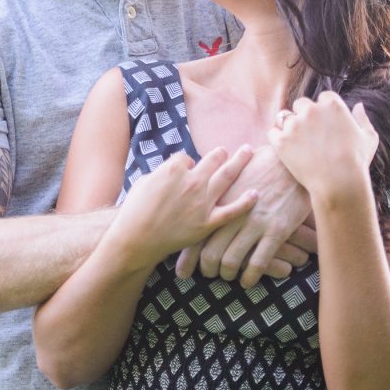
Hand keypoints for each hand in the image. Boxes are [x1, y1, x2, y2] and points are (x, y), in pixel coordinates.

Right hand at [107, 146, 255, 270]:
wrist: (136, 239)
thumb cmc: (134, 211)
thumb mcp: (144, 182)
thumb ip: (163, 173)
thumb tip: (174, 171)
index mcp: (174, 169)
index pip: (187, 157)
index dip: (186, 163)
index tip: (186, 168)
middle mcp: (192, 181)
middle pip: (213, 159)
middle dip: (221, 153)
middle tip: (227, 150)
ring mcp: (202, 202)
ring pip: (227, 177)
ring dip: (239, 162)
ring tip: (248, 152)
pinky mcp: (208, 222)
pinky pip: (232, 211)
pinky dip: (246, 202)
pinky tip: (255, 194)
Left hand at [173, 145, 310, 287]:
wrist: (288, 162)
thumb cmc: (256, 167)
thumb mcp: (228, 176)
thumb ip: (211, 191)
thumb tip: (192, 201)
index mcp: (218, 202)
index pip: (196, 235)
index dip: (187, 257)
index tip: (182, 271)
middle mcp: (232, 215)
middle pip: (210, 253)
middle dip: (207, 270)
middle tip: (208, 274)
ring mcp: (254, 223)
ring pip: (232, 261)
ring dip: (227, 274)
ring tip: (227, 276)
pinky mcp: (275, 230)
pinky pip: (258, 262)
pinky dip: (250, 276)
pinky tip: (248, 281)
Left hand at [267, 92, 377, 197]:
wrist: (340, 183)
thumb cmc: (357, 162)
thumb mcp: (368, 138)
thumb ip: (363, 119)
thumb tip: (358, 105)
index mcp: (332, 105)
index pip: (323, 97)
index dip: (324, 110)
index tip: (326, 124)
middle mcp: (311, 110)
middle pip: (301, 104)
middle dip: (304, 115)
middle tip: (311, 135)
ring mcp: (294, 125)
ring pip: (285, 117)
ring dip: (290, 126)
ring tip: (298, 143)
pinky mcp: (281, 140)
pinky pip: (272, 132)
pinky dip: (277, 139)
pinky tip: (287, 148)